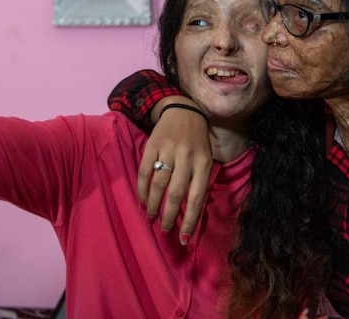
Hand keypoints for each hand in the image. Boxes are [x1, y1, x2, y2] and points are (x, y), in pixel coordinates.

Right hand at [137, 98, 211, 243]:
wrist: (184, 110)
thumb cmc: (197, 141)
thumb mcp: (206, 158)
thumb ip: (199, 181)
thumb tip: (190, 213)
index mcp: (203, 163)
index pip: (197, 198)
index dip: (190, 221)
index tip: (184, 239)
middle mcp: (187, 157)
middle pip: (176, 194)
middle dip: (169, 216)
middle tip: (164, 230)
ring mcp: (168, 150)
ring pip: (158, 185)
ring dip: (153, 205)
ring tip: (151, 217)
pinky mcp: (152, 145)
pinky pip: (145, 172)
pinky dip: (142, 189)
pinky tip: (143, 200)